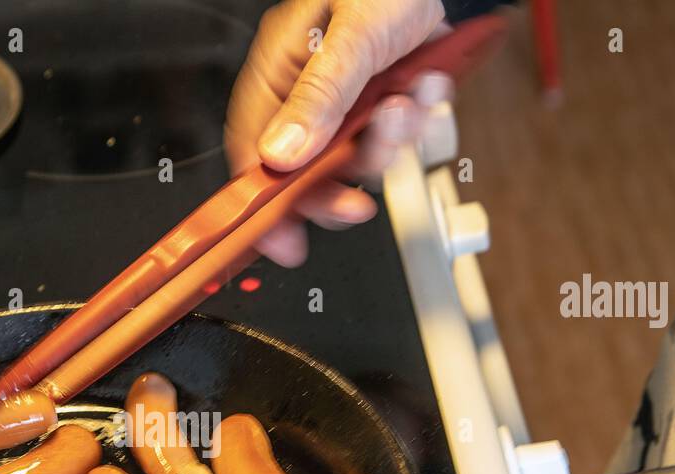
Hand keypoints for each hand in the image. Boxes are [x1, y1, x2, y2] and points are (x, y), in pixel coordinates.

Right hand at [225, 0, 449, 266]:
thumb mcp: (354, 36)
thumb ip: (319, 98)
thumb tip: (281, 155)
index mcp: (281, 67)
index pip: (253, 148)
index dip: (260, 198)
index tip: (275, 236)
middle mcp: (308, 88)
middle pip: (302, 169)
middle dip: (334, 186)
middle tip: (355, 204)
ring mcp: (346, 99)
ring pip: (352, 159)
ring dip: (385, 146)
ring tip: (404, 107)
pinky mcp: (381, 103)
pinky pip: (388, 141)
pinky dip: (411, 126)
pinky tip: (421, 91)